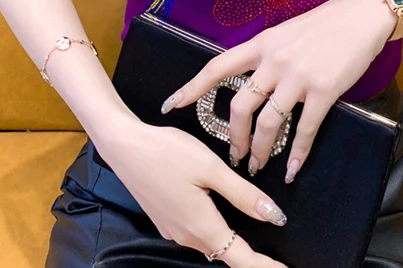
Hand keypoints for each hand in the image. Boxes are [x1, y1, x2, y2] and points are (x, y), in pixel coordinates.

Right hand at [94, 113, 288, 267]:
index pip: (242, 259)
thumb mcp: (211, 168)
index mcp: (202, 227)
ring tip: (258, 244)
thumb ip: (242, 194)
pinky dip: (218, 234)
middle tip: (278, 259)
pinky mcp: (166, 217)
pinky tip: (225, 220)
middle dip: (253, 259)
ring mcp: (173, 229)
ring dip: (235, 246)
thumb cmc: (168, 153)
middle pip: (227, 255)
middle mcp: (187, 236)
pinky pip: (198, 233)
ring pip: (212, 244)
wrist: (124, 146)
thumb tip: (273, 217)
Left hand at [163, 0, 396, 182]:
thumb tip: (251, 81)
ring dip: (261, 151)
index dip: (192, 87)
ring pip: (268, 123)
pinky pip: (304, 130)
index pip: (218, 67)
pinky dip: (297, 153)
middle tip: (234, 156)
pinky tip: (293, 168)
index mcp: (261, 43)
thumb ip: (266, 55)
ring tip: (258, 165)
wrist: (361, 15)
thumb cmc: (324, 23)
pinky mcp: (324, 90)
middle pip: (241, 107)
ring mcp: (299, 77)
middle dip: (234, 137)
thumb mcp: (285, 33)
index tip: (172, 106)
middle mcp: (274, 60)